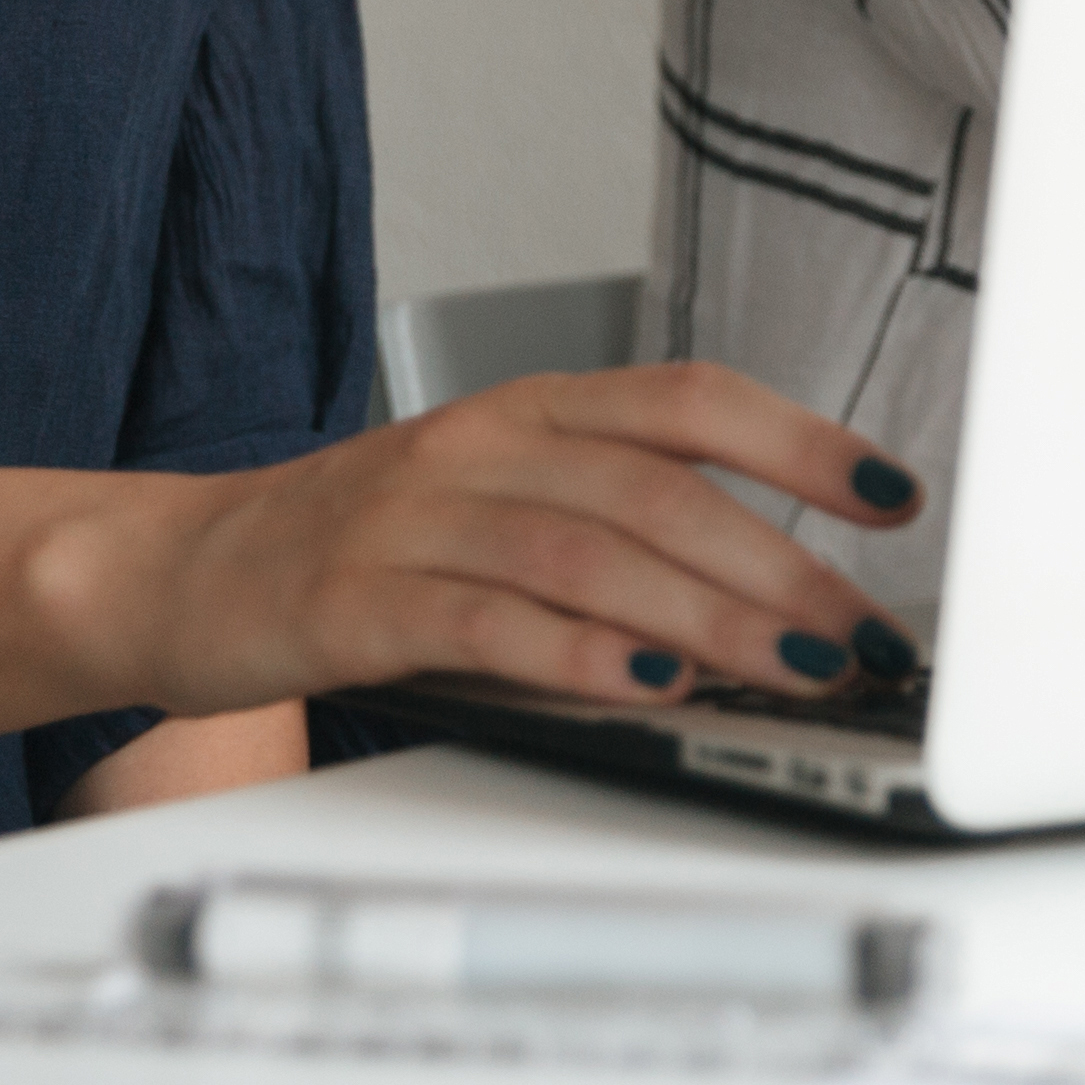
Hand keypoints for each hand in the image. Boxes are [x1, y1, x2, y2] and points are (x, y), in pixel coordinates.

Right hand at [107, 362, 923, 714]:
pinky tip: (647, 683)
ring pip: (591, 553)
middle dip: (784, 568)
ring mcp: (416, 517)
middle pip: (662, 491)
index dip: (803, 443)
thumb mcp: (497, 508)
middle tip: (866, 637)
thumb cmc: (366, 548)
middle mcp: (481, 445)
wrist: (187, 571)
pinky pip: (488, 621)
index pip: (690, 401)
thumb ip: (616, 536)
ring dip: (712, 617)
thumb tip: (778, 609)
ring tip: (796, 672)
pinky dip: (579, 653)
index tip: (897, 495)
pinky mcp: (358, 599)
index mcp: (529, 409)